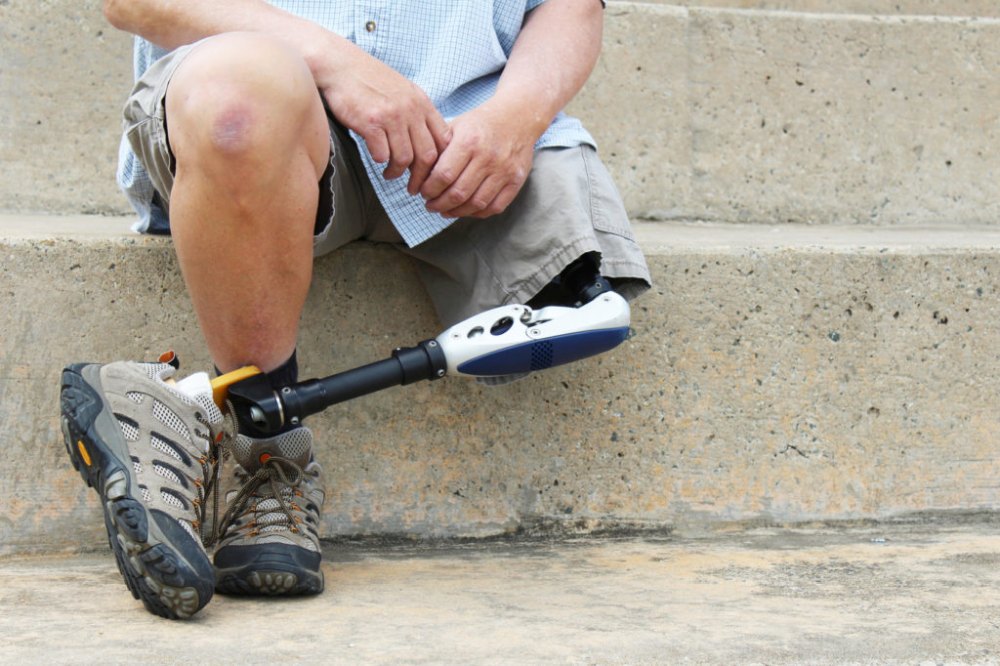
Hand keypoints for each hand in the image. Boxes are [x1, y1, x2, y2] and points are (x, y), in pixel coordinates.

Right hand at [317, 48, 450, 192]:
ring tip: (390, 174)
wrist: (338, 65)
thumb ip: (416, 112)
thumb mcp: (402, 90)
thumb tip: (425, 142)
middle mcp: (410, 109)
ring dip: (397, 172)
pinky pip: (382, 154)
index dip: (440, 162)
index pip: (444, 140)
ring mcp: (391, 116)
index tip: (431, 174)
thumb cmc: (368, 79)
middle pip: (428, 155)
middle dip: (422, 177)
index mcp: (421, 102)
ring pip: (405, 158)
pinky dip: (380, 161)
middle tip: (413, 187)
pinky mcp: (370, 122)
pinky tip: (376, 159)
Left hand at [419, 102, 536, 218]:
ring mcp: (504, 170)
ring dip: (456, 212)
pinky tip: (465, 210)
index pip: (443, 175)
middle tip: (430, 205)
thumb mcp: (456, 126)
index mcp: (469, 141)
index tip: (422, 192)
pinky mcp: (516, 181)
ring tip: (445, 210)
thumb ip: (439, 148)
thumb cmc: (480, 123)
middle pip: (458, 193)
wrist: (517, 117)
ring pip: (476, 204)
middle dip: (439, 204)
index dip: (429, 189)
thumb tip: (419, 174)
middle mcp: (488, 157)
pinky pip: (495, 207)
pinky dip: (477, 213)